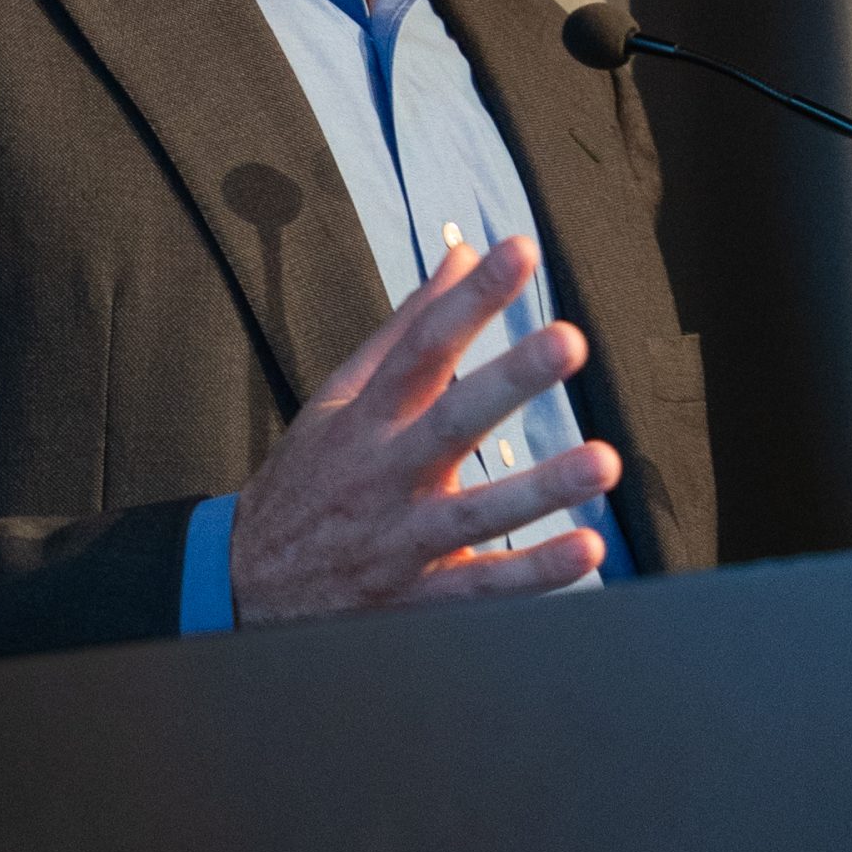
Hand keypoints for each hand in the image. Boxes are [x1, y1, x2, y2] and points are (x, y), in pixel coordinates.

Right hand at [228, 236, 621, 624]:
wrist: (248, 588)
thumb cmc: (309, 479)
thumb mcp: (341, 397)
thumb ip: (409, 327)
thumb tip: (463, 256)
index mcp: (367, 417)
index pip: (421, 345)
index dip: (470, 299)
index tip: (516, 253)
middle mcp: (386, 472)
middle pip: (450, 420)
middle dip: (509, 379)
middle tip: (566, 341)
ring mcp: (403, 538)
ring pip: (476, 513)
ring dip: (541, 489)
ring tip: (602, 461)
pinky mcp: (421, 597)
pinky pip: (484, 588)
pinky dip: (535, 574)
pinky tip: (587, 548)